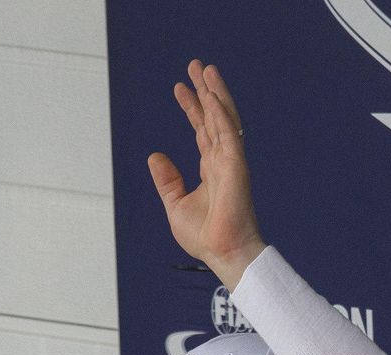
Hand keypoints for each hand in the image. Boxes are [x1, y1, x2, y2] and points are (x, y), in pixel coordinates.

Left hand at [148, 61, 265, 286]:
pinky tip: (212, 96)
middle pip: (213, 116)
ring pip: (224, 118)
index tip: (180, 88)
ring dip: (215, 93)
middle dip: (205, 91)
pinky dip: (221, 114)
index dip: (192, 108)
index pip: (201, 130)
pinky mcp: (236, 166)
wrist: (222, 252)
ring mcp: (231, 161)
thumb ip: (167, 179)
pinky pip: (229, 134)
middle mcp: (223, 159)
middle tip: (195, 66)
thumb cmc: (204, 235)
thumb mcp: (175, 203)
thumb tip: (154, 156)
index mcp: (211, 168)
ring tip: (205, 70)